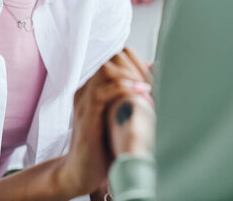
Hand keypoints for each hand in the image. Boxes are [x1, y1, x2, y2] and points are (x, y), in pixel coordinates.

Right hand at [61, 49, 151, 196]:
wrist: (80, 172)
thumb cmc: (101, 147)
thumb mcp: (117, 118)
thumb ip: (128, 101)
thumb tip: (151, 86)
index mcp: (93, 89)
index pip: (114, 61)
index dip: (135, 63)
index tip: (153, 74)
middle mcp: (86, 91)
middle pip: (110, 60)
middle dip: (135, 66)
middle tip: (152, 79)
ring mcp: (84, 102)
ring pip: (106, 70)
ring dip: (131, 75)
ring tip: (148, 86)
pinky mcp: (86, 116)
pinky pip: (101, 93)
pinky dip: (122, 90)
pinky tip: (139, 95)